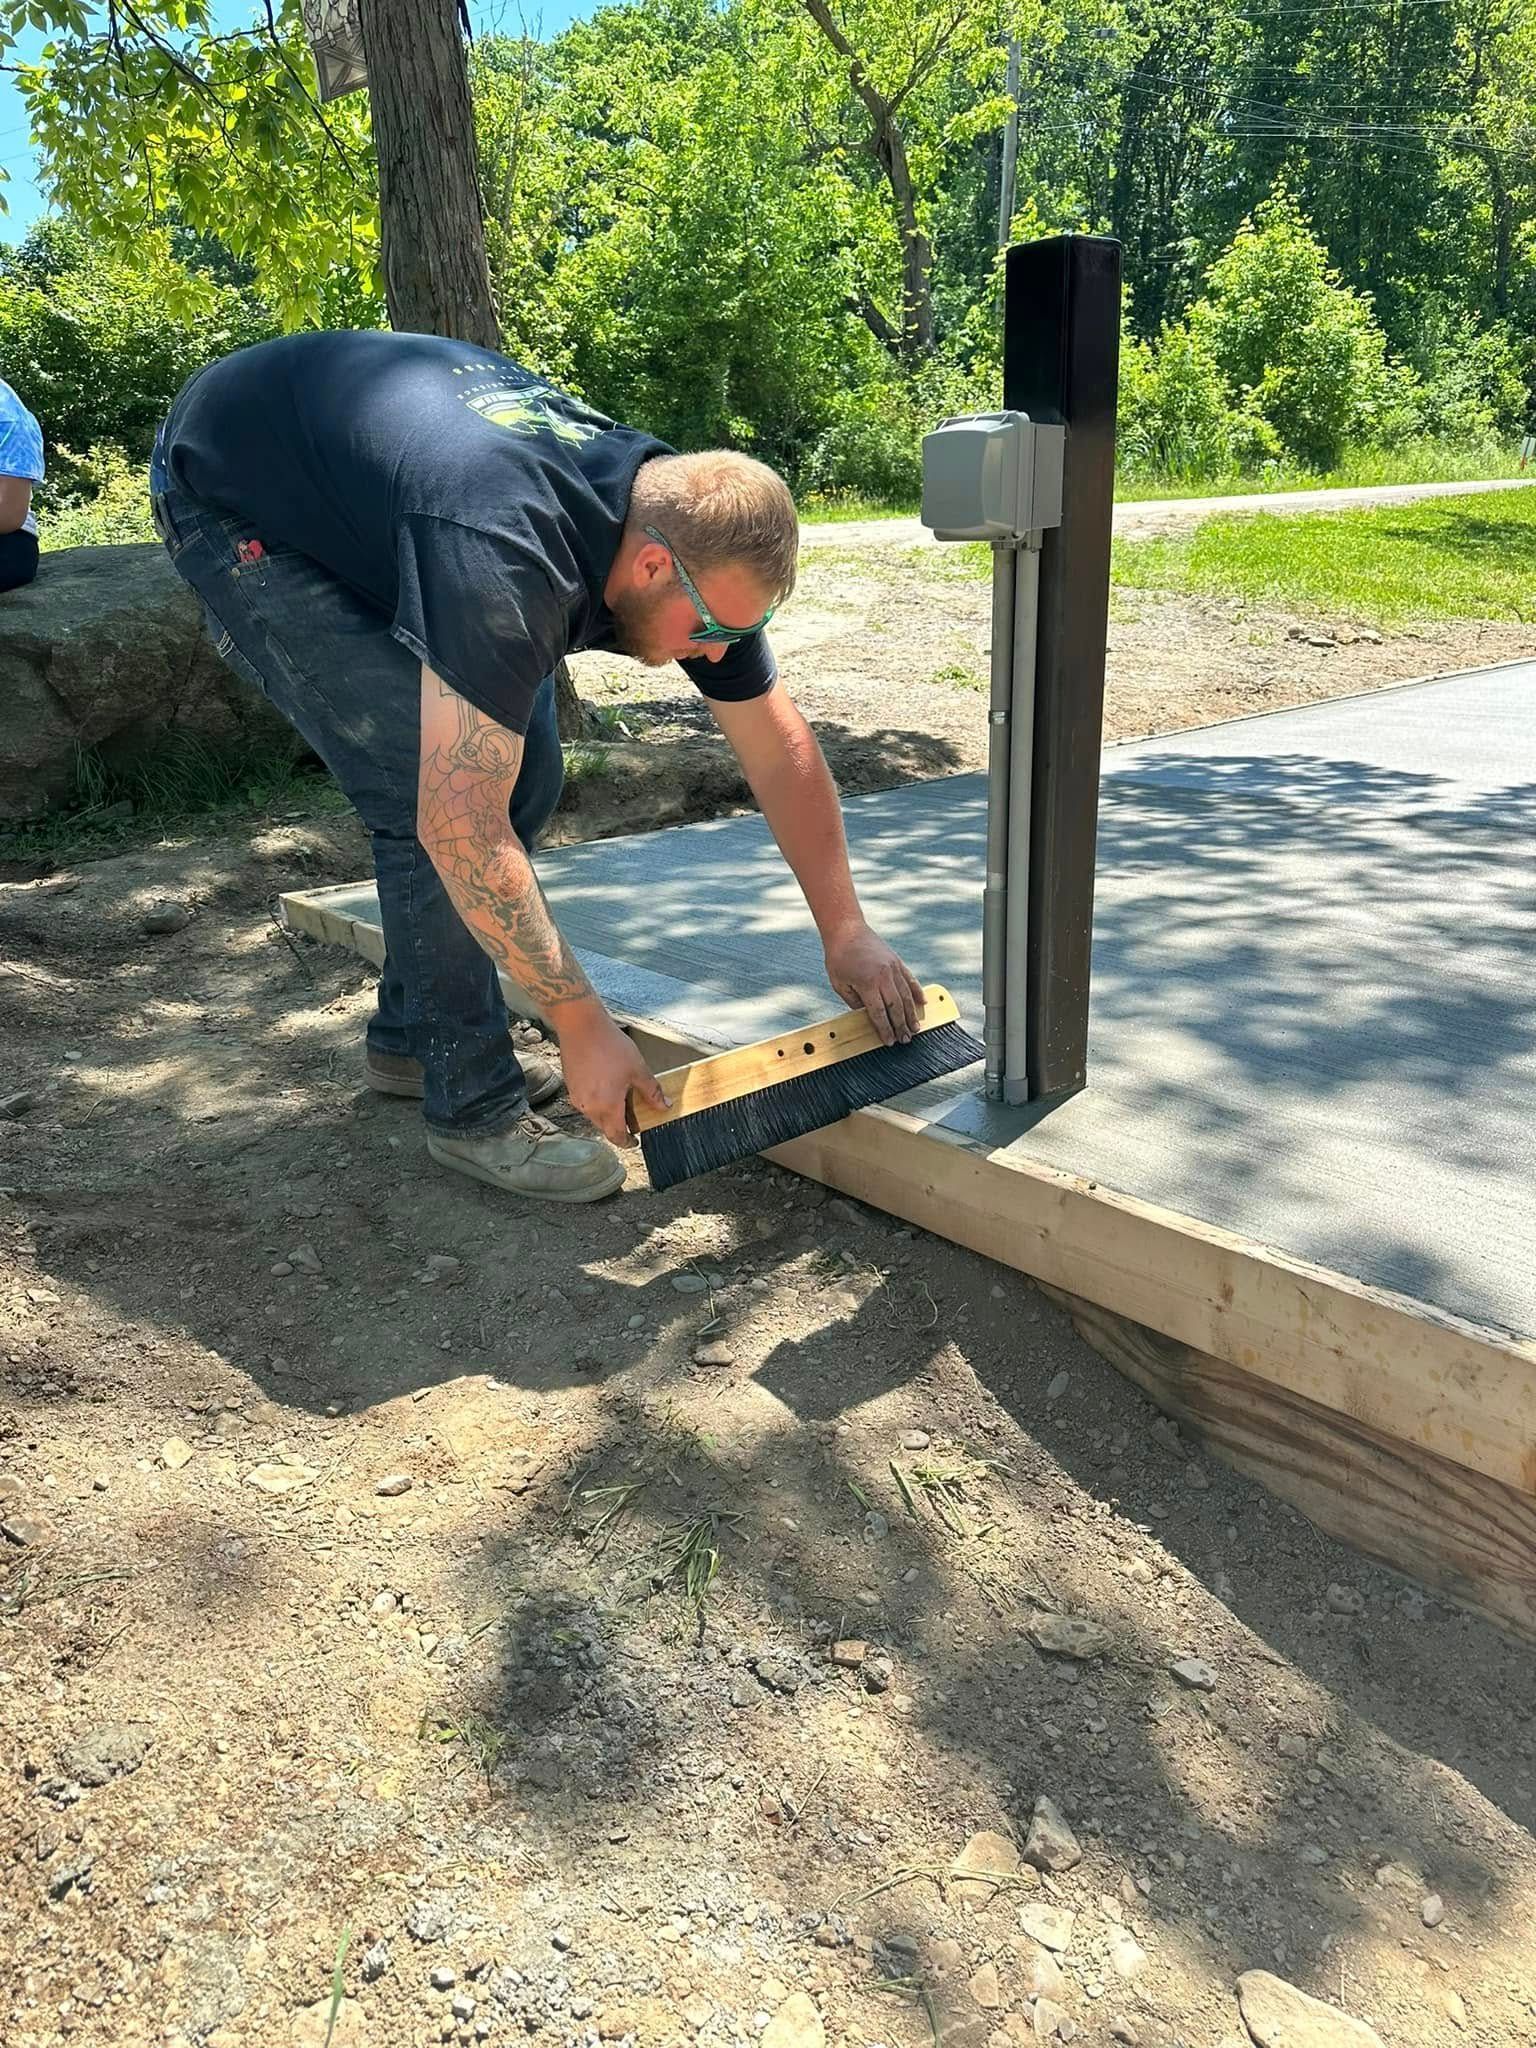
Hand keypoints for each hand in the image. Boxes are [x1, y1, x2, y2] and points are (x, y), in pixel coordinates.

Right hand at [551, 1001, 667, 1146]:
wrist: (581, 1026)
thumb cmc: (610, 1045)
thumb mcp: (638, 1069)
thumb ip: (652, 1092)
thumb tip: (664, 1106)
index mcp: (607, 1106)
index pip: (616, 1136)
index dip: (626, 1142)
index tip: (634, 1141)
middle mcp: (588, 1107)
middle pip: (605, 1127)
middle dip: (618, 1127)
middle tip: (632, 1118)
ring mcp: (576, 1097)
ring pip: (594, 1114)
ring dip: (607, 1113)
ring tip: (620, 1098)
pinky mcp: (570, 1086)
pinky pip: (585, 1102)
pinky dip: (597, 1101)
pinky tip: (606, 1086)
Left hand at [823, 922, 925, 1044]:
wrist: (847, 930)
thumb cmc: (839, 958)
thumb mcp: (839, 984)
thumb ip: (854, 1002)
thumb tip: (868, 1016)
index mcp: (868, 984)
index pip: (879, 1013)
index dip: (885, 1029)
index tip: (890, 1041)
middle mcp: (884, 976)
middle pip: (896, 1007)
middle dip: (901, 1026)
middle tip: (906, 1039)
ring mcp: (893, 968)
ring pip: (906, 996)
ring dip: (911, 1014)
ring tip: (916, 1028)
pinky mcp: (897, 961)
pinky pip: (910, 980)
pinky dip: (917, 992)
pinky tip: (923, 1003)